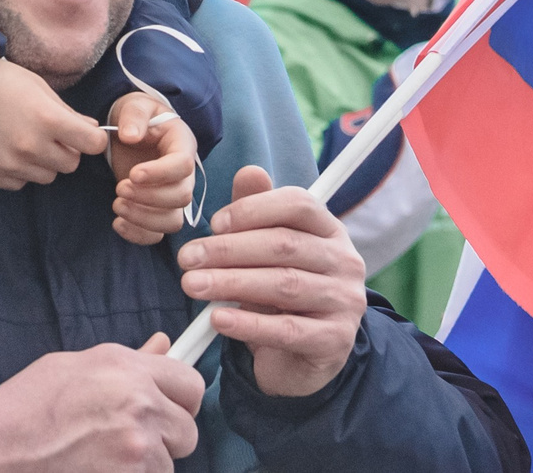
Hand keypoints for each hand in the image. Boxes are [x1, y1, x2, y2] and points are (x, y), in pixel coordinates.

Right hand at [0, 56, 109, 190]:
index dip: (93, 139)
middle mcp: (31, 146)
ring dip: (44, 163)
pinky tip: (9, 150)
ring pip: (47, 177)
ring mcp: (10, 163)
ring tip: (27, 141)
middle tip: (51, 135)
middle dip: (68, 151)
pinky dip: (20, 171)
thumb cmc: (1, 81)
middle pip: (71, 164)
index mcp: (48, 120)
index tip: (86, 134)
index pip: (93, 145)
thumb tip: (92, 129)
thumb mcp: (40, 88)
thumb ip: (68, 113)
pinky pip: (20, 184)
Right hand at [0, 334, 203, 472]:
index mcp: (127, 369)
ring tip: (105, 457)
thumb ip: (129, 360)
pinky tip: (98, 470)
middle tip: (131, 439)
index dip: (182, 400)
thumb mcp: (76, 365)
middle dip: (167, 437)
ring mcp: (136, 448)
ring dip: (146, 465)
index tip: (170, 408)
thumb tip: (163, 346)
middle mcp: (140, 405)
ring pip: (168, 464)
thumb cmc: (25, 406)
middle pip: (188, 430)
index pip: (191, 384)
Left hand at [107, 93, 197, 244]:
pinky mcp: (158, 212)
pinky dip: (138, 235)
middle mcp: (184, 175)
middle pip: (181, 197)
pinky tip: (118, 223)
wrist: (134, 132)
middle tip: (119, 188)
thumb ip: (134, 116)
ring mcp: (173, 196)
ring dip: (144, 218)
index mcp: (183, 145)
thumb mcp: (135, 106)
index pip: (183, 165)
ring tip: (117, 205)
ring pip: (173, 221)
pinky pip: (158, 235)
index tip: (132, 174)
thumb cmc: (138, 118)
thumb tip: (130, 136)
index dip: (160, 174)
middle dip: (148, 198)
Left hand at [179, 164, 365, 396]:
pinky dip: (248, 323)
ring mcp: (343, 302)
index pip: (298, 205)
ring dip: (231, 283)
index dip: (253, 209)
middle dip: (228, 250)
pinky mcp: (334, 341)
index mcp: (330, 231)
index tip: (213, 224)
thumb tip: (249, 171)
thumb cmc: (281, 298)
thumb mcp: (267, 254)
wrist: (303, 362)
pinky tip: (217, 319)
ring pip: (283, 285)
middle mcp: (345, 261)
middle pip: (284, 244)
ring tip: (192, 286)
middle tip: (187, 259)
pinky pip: (286, 330)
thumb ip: (257, 214)